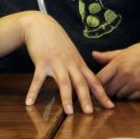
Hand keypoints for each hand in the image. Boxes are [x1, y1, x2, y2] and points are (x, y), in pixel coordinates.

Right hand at [0, 12, 114, 113]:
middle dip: (86, 99)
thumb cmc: (57, 41)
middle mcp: (70, 63)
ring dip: (66, 98)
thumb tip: (86, 82)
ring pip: (64, 82)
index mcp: (79, 63)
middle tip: (91, 113)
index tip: (110, 106)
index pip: (94, 81)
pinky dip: (33, 91)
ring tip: (69, 113)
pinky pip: (38, 79)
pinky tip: (29, 102)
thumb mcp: (71, 53)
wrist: (42, 25)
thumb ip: (78, 67)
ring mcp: (56, 62)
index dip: (102, 94)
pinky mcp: (42, 61)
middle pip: (81, 83)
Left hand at [93, 30, 139, 98]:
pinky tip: (136, 86)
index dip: (96, 84)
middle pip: (108, 90)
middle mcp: (126, 74)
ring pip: (119, 95)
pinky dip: (131, 94)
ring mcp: (136, 83)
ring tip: (126, 83)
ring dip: (120, 92)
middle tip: (112, 84)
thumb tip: (93, 55)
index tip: (96, 85)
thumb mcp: (127, 50)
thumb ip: (109, 56)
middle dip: (109, 88)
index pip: (100, 79)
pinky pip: (131, 98)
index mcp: (119, 62)